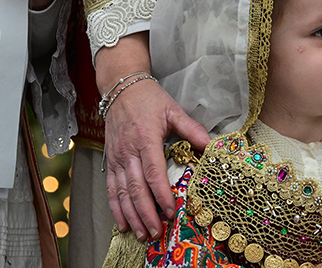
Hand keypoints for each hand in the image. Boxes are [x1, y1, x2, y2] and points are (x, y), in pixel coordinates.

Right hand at [97, 34, 209, 240]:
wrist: (121, 88)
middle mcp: (128, 152)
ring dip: (131, 215)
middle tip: (157, 231)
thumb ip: (192, 129)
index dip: (161, 194)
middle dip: (147, 212)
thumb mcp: (174, 110)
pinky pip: (111, 188)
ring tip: (142, 233)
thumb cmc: (150, 100)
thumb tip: (212, 145)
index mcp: (146, 139)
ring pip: (121, 192)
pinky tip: (123, 222)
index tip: (171, 210)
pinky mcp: (110, 160)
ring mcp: (116, 158)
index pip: (153, 172)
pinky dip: (116, 208)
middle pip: (136, 188)